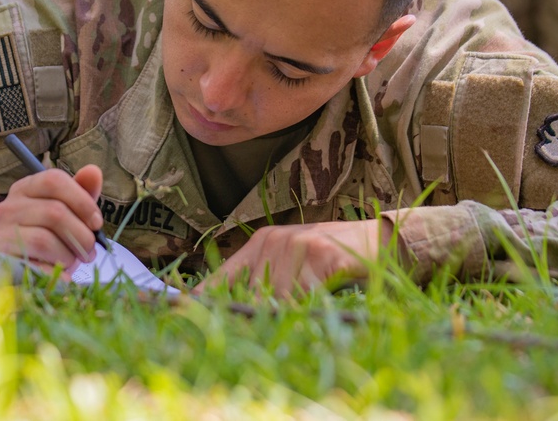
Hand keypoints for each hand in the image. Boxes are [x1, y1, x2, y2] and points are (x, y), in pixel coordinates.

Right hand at [0, 165, 103, 273]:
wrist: (26, 271)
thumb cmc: (53, 237)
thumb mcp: (71, 213)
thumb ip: (83, 192)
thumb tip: (93, 171)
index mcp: (26, 188)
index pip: (54, 180)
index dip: (82, 201)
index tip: (97, 223)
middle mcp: (8, 206)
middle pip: (54, 212)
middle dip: (81, 235)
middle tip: (89, 250)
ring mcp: (0, 232)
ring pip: (44, 240)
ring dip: (68, 255)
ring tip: (73, 261)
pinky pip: (34, 265)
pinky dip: (54, 272)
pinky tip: (60, 274)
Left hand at [196, 219, 405, 297]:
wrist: (380, 240)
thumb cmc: (335, 257)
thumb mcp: (293, 262)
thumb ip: (266, 280)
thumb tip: (237, 311)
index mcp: (262, 243)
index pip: (222, 276)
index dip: (200, 298)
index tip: (177, 313)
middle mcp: (273, 242)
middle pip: (251, 296)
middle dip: (259, 315)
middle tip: (277, 316)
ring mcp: (297, 247)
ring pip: (280, 301)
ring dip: (296, 310)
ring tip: (314, 296)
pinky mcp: (322, 256)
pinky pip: (307, 296)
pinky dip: (316, 304)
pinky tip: (328, 291)